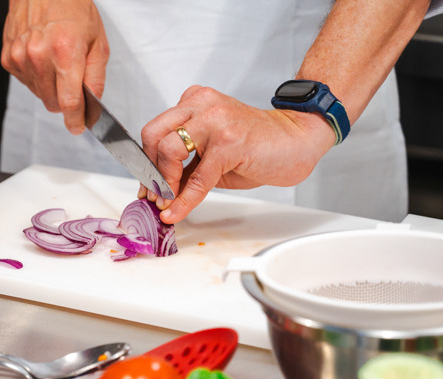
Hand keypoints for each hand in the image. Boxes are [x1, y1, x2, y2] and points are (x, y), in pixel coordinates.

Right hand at [1, 0, 108, 133]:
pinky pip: (26, 83)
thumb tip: (92, 106)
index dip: (75, 120)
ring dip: (50, 87)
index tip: (77, 126)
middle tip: (72, 77)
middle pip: (53, 103)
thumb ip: (96, 79)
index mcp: (64, 52)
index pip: (69, 102)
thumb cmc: (73, 9)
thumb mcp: (98, 43)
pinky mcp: (8, 58)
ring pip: (40, 95)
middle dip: (66, 99)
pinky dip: (36, 77)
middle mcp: (39, 56)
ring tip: (56, 61)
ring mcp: (20, 57)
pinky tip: (42, 57)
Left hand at [140, 86, 334, 223]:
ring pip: (169, 151)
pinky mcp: (229, 142)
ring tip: (167, 203)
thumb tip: (160, 191)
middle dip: (149, 171)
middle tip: (154, 196)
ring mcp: (215, 120)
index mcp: (194, 102)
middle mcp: (201, 105)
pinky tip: (179, 211)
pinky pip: (198, 177)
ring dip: (163, 184)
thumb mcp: (213, 156)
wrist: (297, 140)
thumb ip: (187, 168)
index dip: (146, 163)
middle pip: (153, 136)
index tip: (145, 188)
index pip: (155, 131)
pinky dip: (185, 199)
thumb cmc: (258, 147)